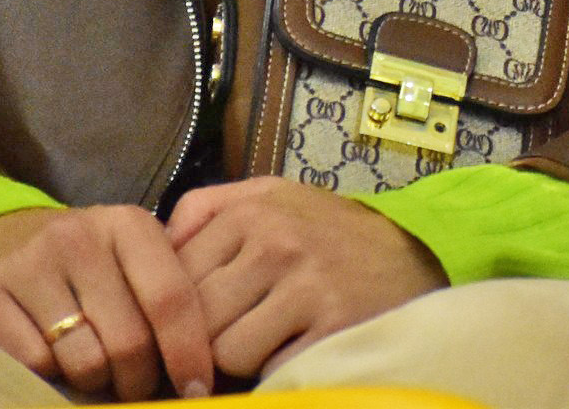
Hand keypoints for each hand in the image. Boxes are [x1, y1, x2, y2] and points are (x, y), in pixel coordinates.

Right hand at [0, 205, 213, 398]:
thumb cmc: (80, 261)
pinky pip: (34, 365)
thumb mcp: (128, 258)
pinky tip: (52, 361)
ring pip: (84, 361)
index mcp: (127, 225)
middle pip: (129, 341)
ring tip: (94, 371)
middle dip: (139, 380)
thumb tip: (201, 366)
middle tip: (135, 386)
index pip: (172, 298)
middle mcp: (79, 237)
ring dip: (94, 383)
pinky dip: (50, 376)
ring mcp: (28, 263)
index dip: (189, 353)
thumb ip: (165, 294)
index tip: (197, 389)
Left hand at [168, 175, 448, 380]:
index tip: (205, 318)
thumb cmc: (329, 233)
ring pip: (226, 350)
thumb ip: (208, 208)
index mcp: (253, 211)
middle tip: (235, 336)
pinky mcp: (333, 328)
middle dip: (209, 337)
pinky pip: (268, 370)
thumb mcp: (273, 197)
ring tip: (266, 343)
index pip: (177, 278)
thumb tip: (156, 243)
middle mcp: (277, 243)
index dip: (184, 309)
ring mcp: (307, 286)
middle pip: (197, 318)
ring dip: (240, 359)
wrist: (413, 258)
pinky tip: (293, 351)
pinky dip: (274, 371)